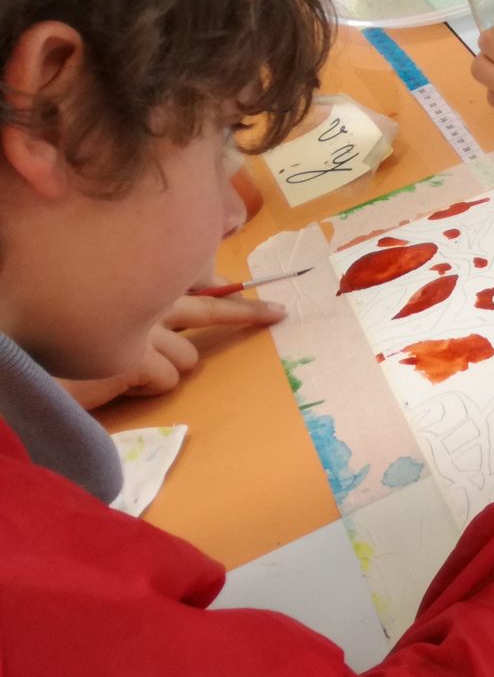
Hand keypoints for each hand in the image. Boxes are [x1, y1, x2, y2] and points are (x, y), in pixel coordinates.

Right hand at [59, 293, 285, 409]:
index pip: (196, 288)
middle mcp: (140, 298)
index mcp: (138, 287)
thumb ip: (151, 317)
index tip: (273, 305)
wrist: (32, 369)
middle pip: (209, 308)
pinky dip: (147, 389)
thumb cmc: (74, 351)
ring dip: (163, 372)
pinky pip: (167, 380)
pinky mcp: (131, 354)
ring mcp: (138, 324)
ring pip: (188, 360)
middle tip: (278, 314)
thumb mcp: (116, 326)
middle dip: (247, 314)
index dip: (234, 298)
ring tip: (123, 372)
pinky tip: (117, 385)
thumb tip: (196, 322)